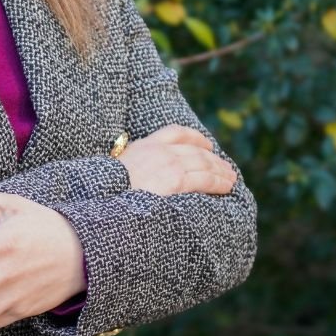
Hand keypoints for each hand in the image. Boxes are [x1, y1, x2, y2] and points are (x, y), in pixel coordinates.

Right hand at [118, 124, 239, 196]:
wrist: (103, 202)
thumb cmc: (107, 194)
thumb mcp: (116, 172)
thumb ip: (132, 169)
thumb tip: (139, 180)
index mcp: (143, 146)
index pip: (174, 132)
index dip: (193, 137)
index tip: (205, 144)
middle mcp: (158, 151)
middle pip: (194, 150)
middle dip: (213, 159)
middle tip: (226, 167)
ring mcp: (168, 165)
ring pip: (203, 164)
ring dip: (221, 171)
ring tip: (231, 179)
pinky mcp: (176, 181)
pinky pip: (205, 179)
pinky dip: (219, 182)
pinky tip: (227, 187)